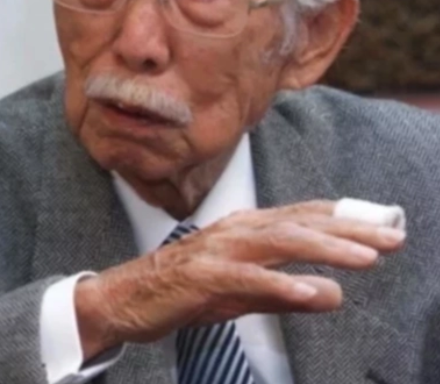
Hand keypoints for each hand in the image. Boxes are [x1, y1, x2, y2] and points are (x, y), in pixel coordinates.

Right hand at [75, 200, 405, 357]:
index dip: (344, 219)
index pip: (302, 217)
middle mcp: (233, 230)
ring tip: (365, 259)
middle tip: (392, 237)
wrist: (124, 299)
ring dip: (324, 249)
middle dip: (349, 229)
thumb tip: (334, 293)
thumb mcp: (242, 293)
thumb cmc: (181, 291)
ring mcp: (216, 251)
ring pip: (278, 242)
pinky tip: (311, 293)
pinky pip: (246, 280)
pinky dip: (280, 284)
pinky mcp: (201, 276)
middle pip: (299, 224)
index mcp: (243, 229)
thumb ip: (286, 291)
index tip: (385, 226)